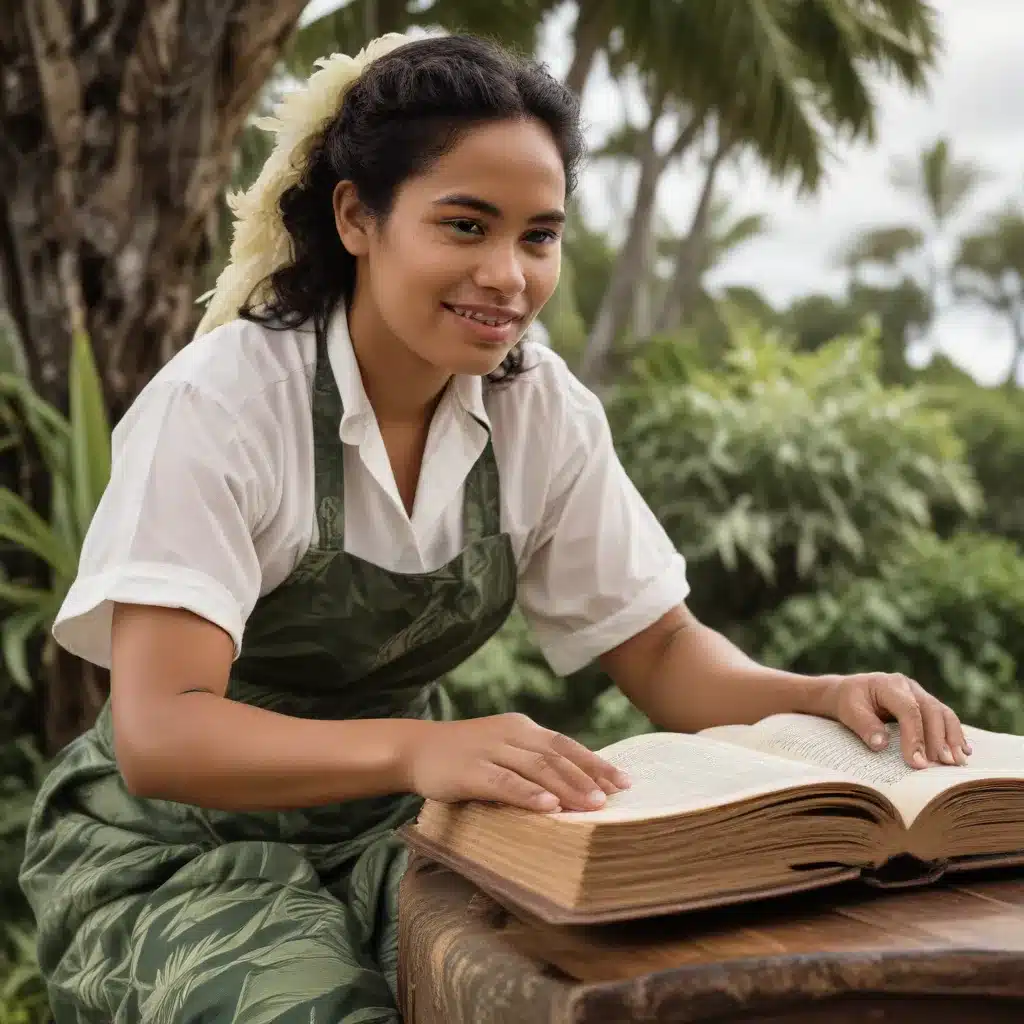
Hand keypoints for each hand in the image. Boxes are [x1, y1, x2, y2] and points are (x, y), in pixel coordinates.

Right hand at [400, 713, 630, 812]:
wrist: (415, 749)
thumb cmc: (464, 757)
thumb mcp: (502, 752)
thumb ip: (532, 764)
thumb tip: (576, 790)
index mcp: (521, 728)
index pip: (566, 744)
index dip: (595, 763)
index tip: (623, 782)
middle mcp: (510, 734)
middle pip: (557, 755)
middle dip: (588, 776)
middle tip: (615, 797)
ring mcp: (489, 750)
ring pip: (536, 767)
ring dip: (567, 786)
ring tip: (593, 805)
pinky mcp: (470, 770)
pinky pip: (504, 782)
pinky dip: (529, 794)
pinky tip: (549, 806)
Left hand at [817, 673, 970, 768]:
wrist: (850, 692)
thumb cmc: (849, 702)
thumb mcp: (849, 711)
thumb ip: (864, 726)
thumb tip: (881, 745)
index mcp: (889, 684)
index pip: (909, 710)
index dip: (915, 737)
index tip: (918, 763)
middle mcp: (909, 687)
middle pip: (932, 711)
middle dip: (939, 739)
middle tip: (944, 764)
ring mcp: (920, 694)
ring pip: (943, 713)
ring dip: (952, 738)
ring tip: (957, 761)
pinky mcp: (926, 705)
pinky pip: (945, 718)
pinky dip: (955, 734)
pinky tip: (963, 751)